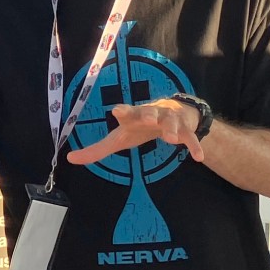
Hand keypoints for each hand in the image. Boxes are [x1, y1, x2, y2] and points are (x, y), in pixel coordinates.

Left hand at [66, 98, 209, 166]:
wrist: (173, 112)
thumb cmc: (140, 127)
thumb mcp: (119, 138)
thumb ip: (97, 149)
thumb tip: (70, 159)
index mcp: (134, 117)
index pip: (126, 113)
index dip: (123, 111)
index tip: (117, 110)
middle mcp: (152, 114)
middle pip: (150, 112)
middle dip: (149, 114)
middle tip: (149, 119)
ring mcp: (170, 120)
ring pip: (172, 123)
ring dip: (172, 129)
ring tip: (172, 137)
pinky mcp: (185, 129)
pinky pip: (191, 138)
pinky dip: (195, 146)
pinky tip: (199, 158)